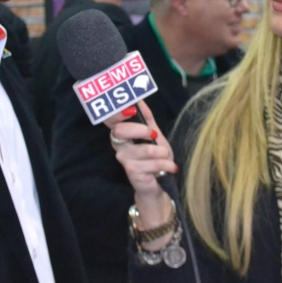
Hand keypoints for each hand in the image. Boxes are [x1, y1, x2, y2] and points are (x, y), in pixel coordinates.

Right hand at [104, 101, 175, 229]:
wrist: (158, 183)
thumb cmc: (155, 157)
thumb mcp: (155, 134)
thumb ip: (147, 118)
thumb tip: (140, 99)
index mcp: (121, 133)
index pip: (111, 120)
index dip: (116, 113)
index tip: (130, 109)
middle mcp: (118, 145)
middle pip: (121, 131)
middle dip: (141, 130)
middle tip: (154, 134)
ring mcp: (124, 159)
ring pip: (144, 149)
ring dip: (162, 152)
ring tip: (166, 155)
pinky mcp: (133, 172)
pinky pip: (153, 164)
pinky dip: (166, 164)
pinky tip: (170, 167)